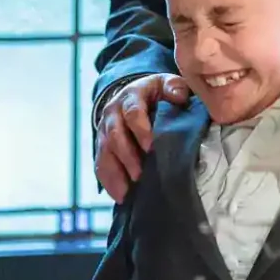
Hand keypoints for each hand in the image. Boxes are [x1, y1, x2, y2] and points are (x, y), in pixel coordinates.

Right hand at [94, 73, 189, 200]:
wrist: (134, 94)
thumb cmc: (156, 92)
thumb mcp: (166, 83)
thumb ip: (174, 87)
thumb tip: (179, 96)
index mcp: (130, 97)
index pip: (132, 113)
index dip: (140, 130)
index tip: (150, 148)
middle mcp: (112, 114)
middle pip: (115, 136)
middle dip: (127, 157)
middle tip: (140, 175)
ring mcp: (104, 131)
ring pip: (104, 153)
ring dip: (115, 173)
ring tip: (127, 192)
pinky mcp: (102, 147)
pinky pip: (100, 165)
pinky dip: (109, 181)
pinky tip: (120, 196)